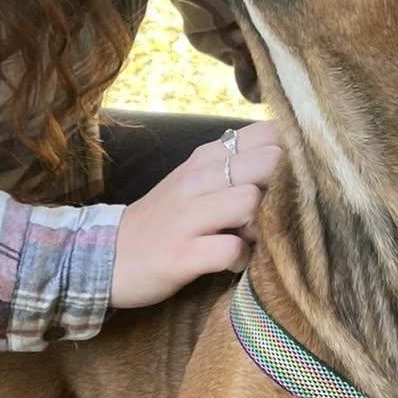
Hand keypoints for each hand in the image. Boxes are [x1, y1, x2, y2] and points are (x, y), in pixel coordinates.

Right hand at [109, 120, 280, 309]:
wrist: (105, 256)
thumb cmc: (162, 220)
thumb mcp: (194, 181)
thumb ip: (235, 167)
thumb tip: (288, 159)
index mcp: (204, 158)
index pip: (266, 134)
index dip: (291, 155)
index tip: (292, 178)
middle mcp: (196, 180)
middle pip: (268, 163)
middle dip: (284, 190)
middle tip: (273, 214)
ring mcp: (187, 218)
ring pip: (251, 202)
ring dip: (264, 226)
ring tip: (252, 240)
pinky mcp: (182, 255)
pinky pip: (232, 249)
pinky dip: (241, 260)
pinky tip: (233, 263)